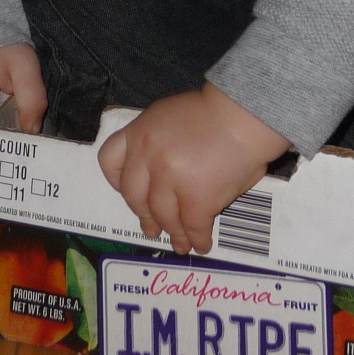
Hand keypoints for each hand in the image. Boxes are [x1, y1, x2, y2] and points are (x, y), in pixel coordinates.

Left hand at [98, 83, 288, 254]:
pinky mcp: (196, 200)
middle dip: (144, 216)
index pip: (109, 161)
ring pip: (163, 217)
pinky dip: (198, 239)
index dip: (117, 181)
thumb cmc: (213, 111)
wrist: (244, 115)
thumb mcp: (168, 114)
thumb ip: (156, 140)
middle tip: (153, 228)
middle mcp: (148, 157)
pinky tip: (202, 243)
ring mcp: (170, 180)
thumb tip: (158, 171)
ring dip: (173, 233)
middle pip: (134, 197)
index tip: (130, 193)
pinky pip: (192, 227)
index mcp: (140, 132)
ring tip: (181, 243)